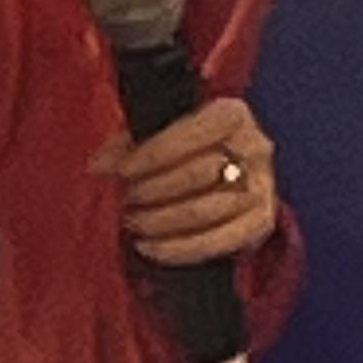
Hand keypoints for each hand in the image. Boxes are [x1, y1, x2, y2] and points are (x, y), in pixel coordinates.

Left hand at [92, 91, 278, 269]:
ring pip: (206, 210)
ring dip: (161, 220)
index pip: (195, 132)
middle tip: (124, 198)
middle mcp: (254, 148)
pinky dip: (179, 249)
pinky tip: (150, 246)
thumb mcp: (160, 130)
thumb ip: (130, 143)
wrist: (226, 168)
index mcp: (233, 114)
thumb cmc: (186, 144)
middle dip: (153, 189)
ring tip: (132, 221)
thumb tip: (100, 166)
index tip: (121, 170)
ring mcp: (262, 187)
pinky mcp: (260, 222)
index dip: (153, 154)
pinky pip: (219, 242)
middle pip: (200, 174)